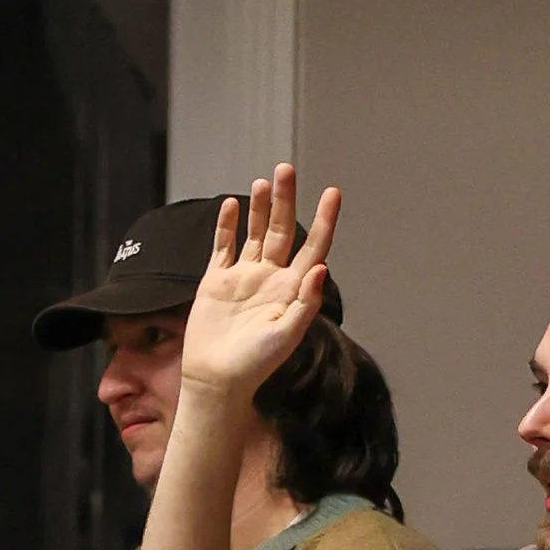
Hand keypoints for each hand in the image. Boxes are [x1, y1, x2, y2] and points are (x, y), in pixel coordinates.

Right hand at [175, 165, 339, 405]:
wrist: (216, 379)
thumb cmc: (255, 364)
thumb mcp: (285, 335)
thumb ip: (305, 303)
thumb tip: (322, 268)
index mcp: (292, 289)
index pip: (314, 246)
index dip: (325, 220)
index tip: (333, 192)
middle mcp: (271, 278)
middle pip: (283, 230)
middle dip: (285, 200)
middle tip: (286, 169)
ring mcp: (244, 278)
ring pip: (255, 233)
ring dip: (260, 208)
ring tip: (263, 182)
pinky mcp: (217, 281)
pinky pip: (223, 247)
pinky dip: (226, 226)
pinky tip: (230, 205)